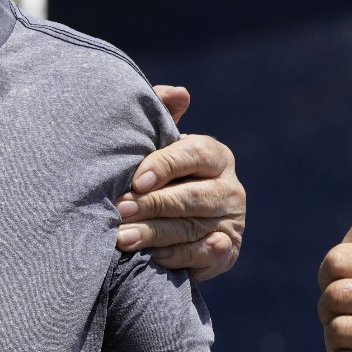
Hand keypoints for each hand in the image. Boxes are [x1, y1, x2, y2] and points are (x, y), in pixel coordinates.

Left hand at [116, 85, 244, 280]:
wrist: (171, 222)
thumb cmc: (158, 174)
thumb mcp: (157, 143)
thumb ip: (162, 113)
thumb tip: (180, 94)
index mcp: (214, 155)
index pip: (194, 155)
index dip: (165, 166)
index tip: (136, 180)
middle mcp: (229, 187)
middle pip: (191, 196)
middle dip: (152, 204)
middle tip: (120, 210)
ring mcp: (231, 221)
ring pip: (191, 228)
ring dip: (155, 234)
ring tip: (122, 238)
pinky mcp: (226, 251)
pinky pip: (202, 256)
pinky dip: (178, 257)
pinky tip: (152, 257)